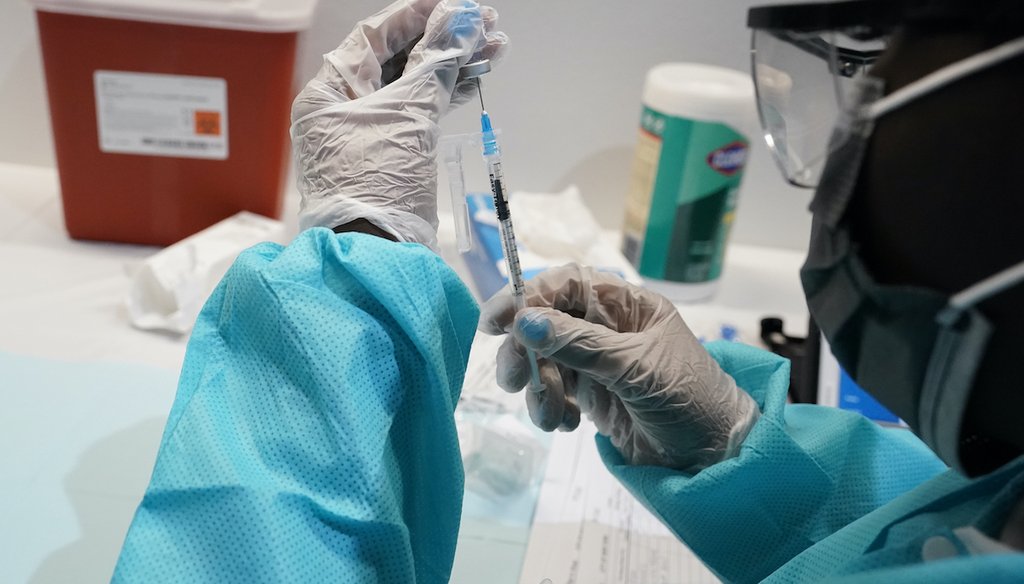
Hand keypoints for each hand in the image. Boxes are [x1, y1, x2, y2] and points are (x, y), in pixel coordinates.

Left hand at [291, 0, 508, 249]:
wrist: (378, 254)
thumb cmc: (378, 182)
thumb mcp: (409, 115)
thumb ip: (436, 63)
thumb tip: (463, 19)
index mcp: (330, 92)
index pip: (374, 36)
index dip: (417, 15)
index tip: (457, 4)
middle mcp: (344, 108)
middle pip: (398, 58)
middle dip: (445, 40)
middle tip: (488, 26)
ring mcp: (370, 133)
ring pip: (415, 85)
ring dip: (455, 66)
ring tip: (496, 49)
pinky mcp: (393, 155)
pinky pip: (421, 112)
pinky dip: (449, 95)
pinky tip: (478, 78)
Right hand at [478, 264, 760, 471]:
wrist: (713, 458)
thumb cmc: (689, 399)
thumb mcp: (635, 368)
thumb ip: (580, 344)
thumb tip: (526, 321)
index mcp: (626, 305)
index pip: (567, 285)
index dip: (528, 296)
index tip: (497, 322)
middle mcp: (608, 327)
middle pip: (546, 322)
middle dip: (525, 351)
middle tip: (515, 380)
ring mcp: (597, 362)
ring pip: (544, 360)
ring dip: (538, 388)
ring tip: (553, 417)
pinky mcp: (592, 396)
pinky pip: (554, 392)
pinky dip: (550, 408)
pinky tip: (568, 425)